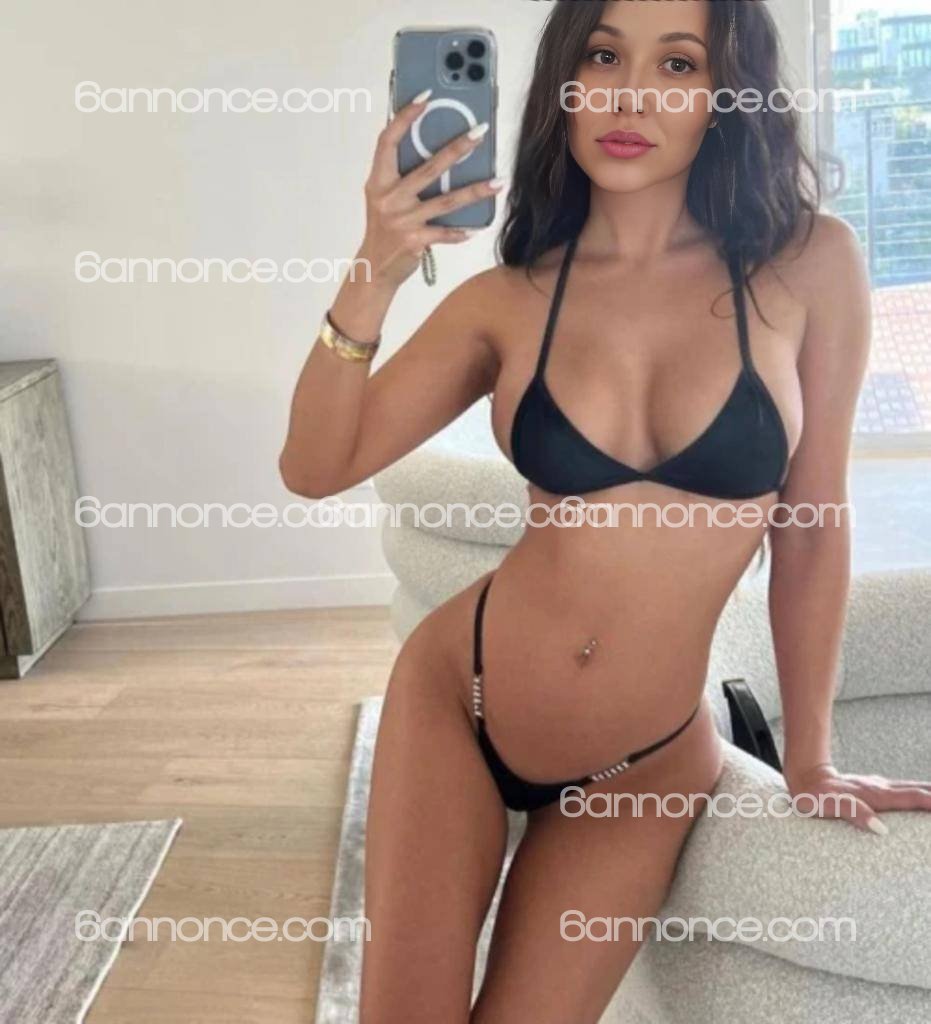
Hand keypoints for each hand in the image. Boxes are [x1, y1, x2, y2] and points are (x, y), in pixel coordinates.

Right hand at [357, 92, 502, 289]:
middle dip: (457, 148)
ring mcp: (401, 220)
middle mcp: (388, 198)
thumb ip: (401, 176)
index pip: (388, 141)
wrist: (374, 269)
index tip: (425, 97)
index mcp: (378, 181)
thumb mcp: (384, 198)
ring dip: (475, 191)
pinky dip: (462, 231)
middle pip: (428, 168)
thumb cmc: (384, 228)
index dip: (404, 117)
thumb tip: (438, 152)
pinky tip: (479, 226)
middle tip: (480, 131)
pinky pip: (444, 233)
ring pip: (445, 201)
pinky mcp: (414, 241)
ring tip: (498, 181)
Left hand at [783, 762, 930, 834]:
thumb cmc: (815, 796)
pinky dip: (922, 792)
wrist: (804, 777)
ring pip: (914, 788)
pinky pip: (906, 790)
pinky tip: (926, 796)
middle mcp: (881, 787)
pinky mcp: (875, 788)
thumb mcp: (829, 807)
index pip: (913, 798)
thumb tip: (881, 829)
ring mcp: (879, 786)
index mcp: (875, 794)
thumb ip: (854, 814)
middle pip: (920, 790)